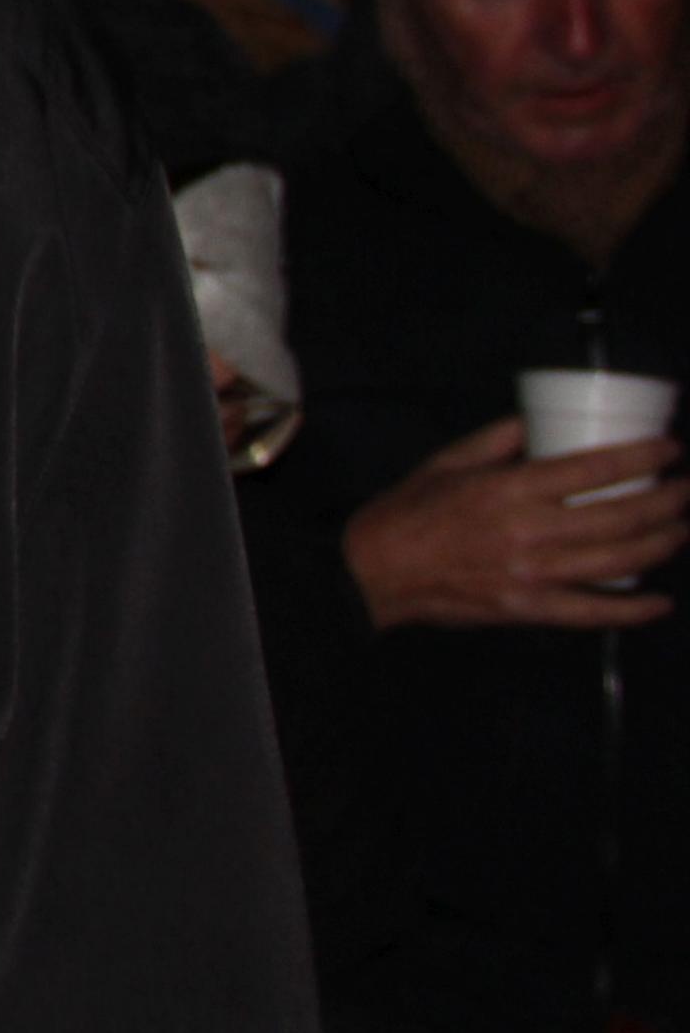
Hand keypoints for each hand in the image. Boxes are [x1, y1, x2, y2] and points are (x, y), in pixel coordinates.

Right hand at [343, 417, 688, 629]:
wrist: (375, 571)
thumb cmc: (410, 511)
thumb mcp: (448, 461)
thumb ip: (498, 439)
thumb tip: (540, 420)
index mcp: (508, 489)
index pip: (593, 469)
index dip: (642, 457)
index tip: (671, 449)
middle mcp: (528, 532)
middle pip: (620, 516)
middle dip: (669, 501)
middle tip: (689, 489)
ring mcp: (532, 575)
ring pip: (618, 561)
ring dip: (664, 544)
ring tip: (685, 529)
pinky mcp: (528, 609)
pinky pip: (592, 612)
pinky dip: (632, 610)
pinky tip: (660, 601)